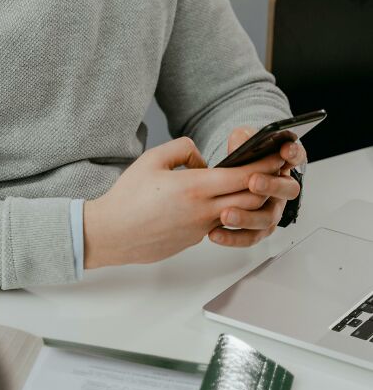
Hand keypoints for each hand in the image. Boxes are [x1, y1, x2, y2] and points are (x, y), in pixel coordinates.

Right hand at [82, 136, 289, 268]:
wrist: (112, 232)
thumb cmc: (128, 197)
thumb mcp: (153, 159)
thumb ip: (183, 150)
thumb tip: (202, 159)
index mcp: (195, 187)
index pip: (243, 176)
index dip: (264, 165)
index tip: (277, 155)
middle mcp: (203, 211)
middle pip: (251, 199)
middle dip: (267, 183)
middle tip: (276, 170)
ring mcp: (201, 228)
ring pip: (238, 214)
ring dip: (250, 200)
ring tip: (252, 185)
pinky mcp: (194, 239)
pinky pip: (218, 223)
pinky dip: (227, 211)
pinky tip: (219, 201)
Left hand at [208, 126, 305, 247]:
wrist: (231, 181)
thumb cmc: (242, 159)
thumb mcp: (242, 141)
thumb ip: (243, 140)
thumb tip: (241, 144)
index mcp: (282, 164)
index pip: (296, 156)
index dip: (293, 153)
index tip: (285, 151)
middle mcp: (282, 188)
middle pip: (287, 190)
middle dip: (271, 186)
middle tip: (253, 182)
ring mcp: (273, 209)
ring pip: (268, 217)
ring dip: (248, 217)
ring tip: (226, 214)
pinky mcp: (260, 227)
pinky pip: (251, 236)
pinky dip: (234, 237)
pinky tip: (216, 233)